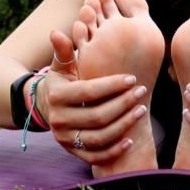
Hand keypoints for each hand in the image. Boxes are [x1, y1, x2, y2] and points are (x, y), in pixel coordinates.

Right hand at [38, 30, 148, 164]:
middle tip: (142, 91)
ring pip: (99, 138)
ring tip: (142, 109)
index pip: (88, 92)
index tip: (132, 78)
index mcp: (57, 96)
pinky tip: (131, 139)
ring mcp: (65, 139)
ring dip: (124, 125)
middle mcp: (59, 120)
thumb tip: (56, 32)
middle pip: (97, 116)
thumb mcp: (62, 65)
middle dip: (123, 104)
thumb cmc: (62, 80)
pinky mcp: (73, 152)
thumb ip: (64, 50)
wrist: (47, 106)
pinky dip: (114, 151)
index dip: (112, 86)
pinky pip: (96, 157)